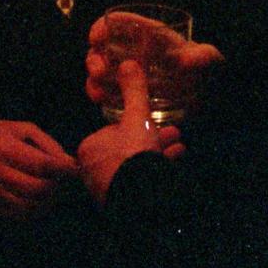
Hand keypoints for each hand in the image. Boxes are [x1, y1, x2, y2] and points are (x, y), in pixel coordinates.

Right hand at [0, 120, 78, 219]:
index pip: (41, 165)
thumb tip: (70, 165)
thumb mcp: (23, 130)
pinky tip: (42, 200)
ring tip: (56, 190)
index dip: (64, 170)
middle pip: (37, 189)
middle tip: (65, 182)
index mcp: (3, 147)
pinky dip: (37, 210)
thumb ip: (49, 146)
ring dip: (50, 201)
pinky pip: (19, 216)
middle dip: (58, 187)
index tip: (76, 170)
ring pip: (30, 206)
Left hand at [77, 61, 182, 205]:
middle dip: (152, 140)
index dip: (138, 125)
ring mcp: (105, 190)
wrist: (141, 199)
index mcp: (88, 148)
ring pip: (134, 166)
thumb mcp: (137, 117)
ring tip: (179, 148)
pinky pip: (138, 182)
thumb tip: (128, 63)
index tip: (157, 122)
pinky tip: (174, 166)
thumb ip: (134, 92)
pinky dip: (154, 173)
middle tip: (174, 134)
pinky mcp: (119, 205)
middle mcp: (91, 171)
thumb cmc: (133, 154)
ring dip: (157, 155)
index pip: (114, 132)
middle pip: (126, 149)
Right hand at [83, 14, 222, 110]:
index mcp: (152, 36)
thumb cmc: (208, 69)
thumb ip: (203, 57)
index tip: (96, 36)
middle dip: (95, 57)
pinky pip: (106, 90)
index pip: (124, 24)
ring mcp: (132, 72)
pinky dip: (98, 92)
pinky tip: (99, 98)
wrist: (210, 95)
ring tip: (96, 89)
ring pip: (102, 69)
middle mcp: (137, 52)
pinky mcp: (129, 91)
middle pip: (106, 48)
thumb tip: (188, 60)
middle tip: (99, 70)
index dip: (105, 26)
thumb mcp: (209, 59)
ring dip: (93, 77)